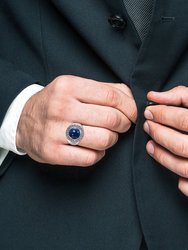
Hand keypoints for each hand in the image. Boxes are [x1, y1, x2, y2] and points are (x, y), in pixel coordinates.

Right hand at [16, 75, 136, 166]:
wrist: (23, 121)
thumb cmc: (56, 103)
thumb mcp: (75, 87)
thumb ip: (105, 89)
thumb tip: (131, 97)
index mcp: (69, 86)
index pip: (112, 97)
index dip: (130, 107)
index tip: (133, 114)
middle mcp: (61, 107)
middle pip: (111, 119)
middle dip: (124, 124)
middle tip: (121, 125)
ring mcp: (55, 131)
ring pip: (104, 140)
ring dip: (112, 140)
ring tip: (106, 136)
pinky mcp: (52, 152)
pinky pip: (90, 158)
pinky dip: (98, 154)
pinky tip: (93, 148)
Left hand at [144, 86, 187, 195]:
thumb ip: (181, 96)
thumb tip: (153, 96)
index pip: (183, 120)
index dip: (162, 114)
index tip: (149, 111)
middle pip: (180, 145)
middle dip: (158, 134)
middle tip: (148, 125)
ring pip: (182, 167)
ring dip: (161, 156)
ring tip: (150, 144)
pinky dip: (180, 181)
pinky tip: (174, 166)